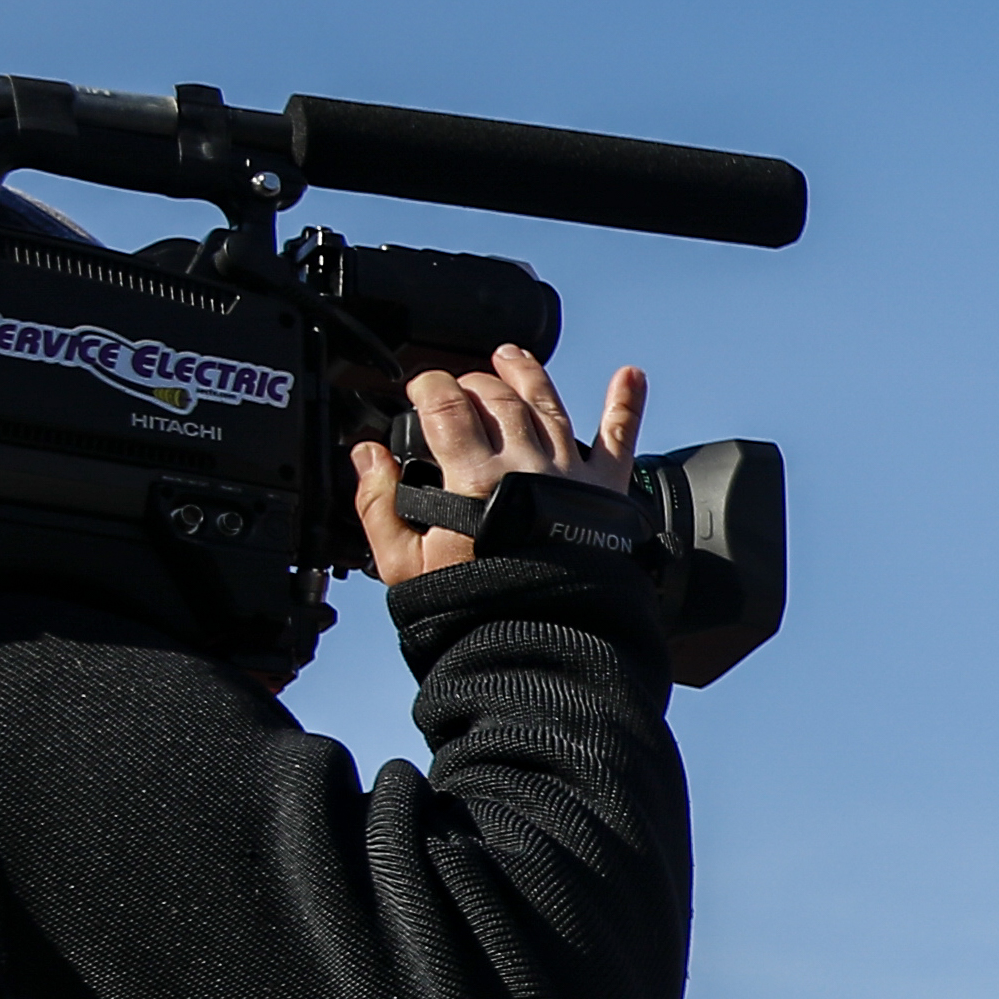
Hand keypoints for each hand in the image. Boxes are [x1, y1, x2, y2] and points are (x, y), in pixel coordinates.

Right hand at [349, 346, 643, 584]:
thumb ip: (377, 503)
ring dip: (527, 375)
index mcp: (473, 478)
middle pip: (497, 399)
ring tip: (511, 358)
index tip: (419, 389)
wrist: (544, 640)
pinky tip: (632, 376)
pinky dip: (625, 405)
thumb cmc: (476, 606)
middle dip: (473, 382)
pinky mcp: (606, 492)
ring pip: (547, 405)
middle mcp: (525, 465)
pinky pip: (619, 440)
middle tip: (460, 385)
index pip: (446, 404)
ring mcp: (569, 474)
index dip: (429, 386)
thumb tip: (366, 456)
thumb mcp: (404, 564)